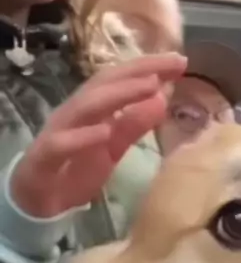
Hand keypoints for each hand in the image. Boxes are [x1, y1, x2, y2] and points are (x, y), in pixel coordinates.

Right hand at [10, 53, 185, 217]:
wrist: (39, 201)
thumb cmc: (76, 167)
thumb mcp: (113, 147)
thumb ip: (135, 125)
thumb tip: (163, 98)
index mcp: (91, 106)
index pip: (119, 78)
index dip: (148, 67)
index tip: (180, 62)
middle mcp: (74, 111)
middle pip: (104, 83)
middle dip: (139, 71)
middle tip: (172, 65)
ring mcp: (58, 131)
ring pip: (85, 106)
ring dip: (118, 95)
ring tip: (149, 86)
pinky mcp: (44, 157)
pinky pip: (61, 144)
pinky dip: (83, 137)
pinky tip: (105, 132)